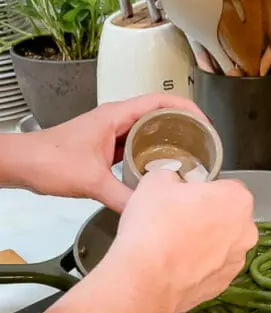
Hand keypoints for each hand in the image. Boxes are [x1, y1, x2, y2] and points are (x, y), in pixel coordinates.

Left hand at [11, 94, 203, 211]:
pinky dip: (150, 154)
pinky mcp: (105, 147)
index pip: (161, 101)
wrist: (22, 164)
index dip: (187, 109)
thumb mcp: (91, 181)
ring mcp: (110, 133)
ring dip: (168, 140)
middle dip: (183, 125)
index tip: (205, 123)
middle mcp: (116, 120)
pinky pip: (135, 146)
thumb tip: (149, 211)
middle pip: (159, 114)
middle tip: (203, 143)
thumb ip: (122, 198)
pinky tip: (158, 171)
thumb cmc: (48, 160)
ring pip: (147, 131)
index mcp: (116, 116)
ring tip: (189, 156)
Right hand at [113, 171, 257, 312]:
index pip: (225, 187)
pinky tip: (173, 267)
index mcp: (237, 199)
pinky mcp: (222, 287)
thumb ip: (171, 177)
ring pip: (220, 245)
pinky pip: (210, 269)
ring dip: (202, 243)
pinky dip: (196, 267)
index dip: (202, 190)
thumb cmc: (155, 224)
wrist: (144, 280)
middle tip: (175, 220)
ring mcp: (236, 262)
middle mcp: (246, 231)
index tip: (182, 198)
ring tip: (171, 245)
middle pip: (226, 217)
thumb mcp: (156, 181)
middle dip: (205, 217)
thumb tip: (172, 183)